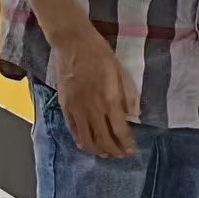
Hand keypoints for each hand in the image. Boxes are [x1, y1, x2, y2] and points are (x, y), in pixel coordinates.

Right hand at [52, 26, 139, 157]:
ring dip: (98, 150)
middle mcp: (93, 109)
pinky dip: (80, 141)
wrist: (73, 42)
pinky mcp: (65, 106)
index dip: (126, 144)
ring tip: (106, 153)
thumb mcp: (120, 70)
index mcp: (109, 99)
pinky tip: (87, 144)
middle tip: (121, 155)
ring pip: (87, 140)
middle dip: (114, 151)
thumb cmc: (99, 53)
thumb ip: (128, 94)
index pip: (120, 131)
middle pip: (104, 140)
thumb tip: (133, 115)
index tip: (131, 150)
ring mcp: (77, 109)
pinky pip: (73, 130)